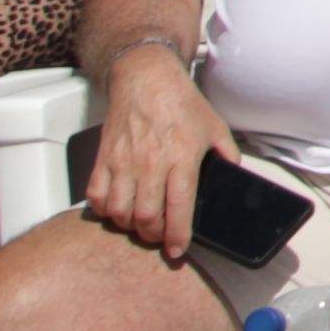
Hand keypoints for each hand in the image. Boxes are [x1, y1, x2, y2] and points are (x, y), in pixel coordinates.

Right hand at [83, 46, 222, 253]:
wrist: (146, 80)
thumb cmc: (182, 104)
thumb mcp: (216, 127)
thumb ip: (227, 155)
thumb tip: (233, 178)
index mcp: (182, 157)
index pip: (179, 206)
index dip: (177, 235)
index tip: (177, 251)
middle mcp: (150, 163)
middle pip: (145, 216)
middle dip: (153, 235)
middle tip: (159, 237)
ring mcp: (123, 162)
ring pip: (118, 211)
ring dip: (128, 226)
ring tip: (139, 224)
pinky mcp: (102, 158)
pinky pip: (95, 196)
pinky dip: (104, 210)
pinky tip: (116, 209)